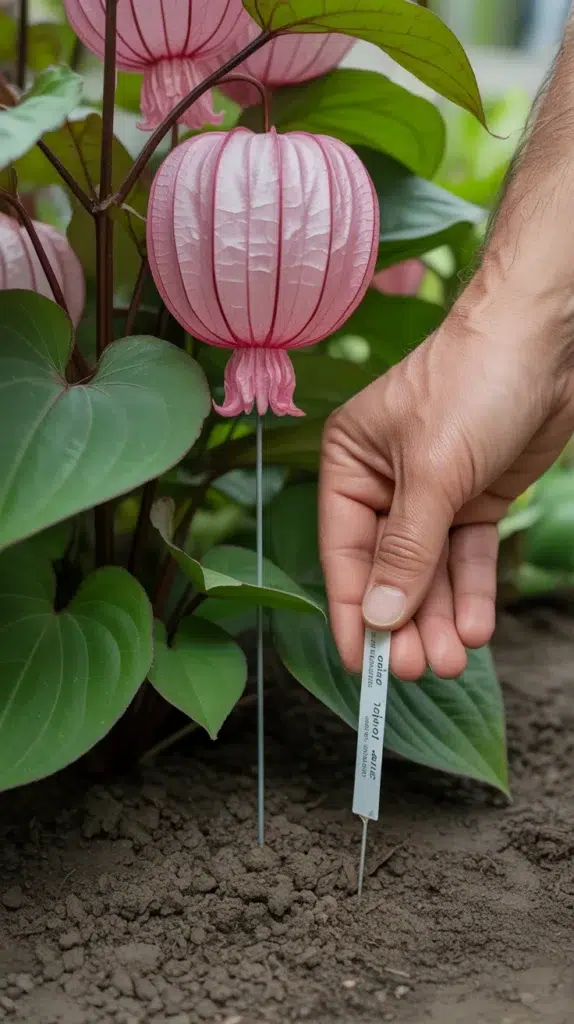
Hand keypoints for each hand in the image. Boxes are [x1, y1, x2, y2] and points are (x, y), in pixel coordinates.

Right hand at [319, 291, 573, 680]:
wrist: (548, 338)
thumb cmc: (473, 382)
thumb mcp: (433, 472)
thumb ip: (405, 550)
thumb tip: (378, 618)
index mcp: (350, 464)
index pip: (345, 552)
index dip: (353, 611)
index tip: (363, 664)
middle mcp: (386, 482)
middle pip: (390, 569)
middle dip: (406, 621)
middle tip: (418, 669)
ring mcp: (434, 493)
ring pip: (432, 571)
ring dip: (442, 616)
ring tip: (451, 662)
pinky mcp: (476, 498)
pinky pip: (468, 557)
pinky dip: (472, 592)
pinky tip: (475, 629)